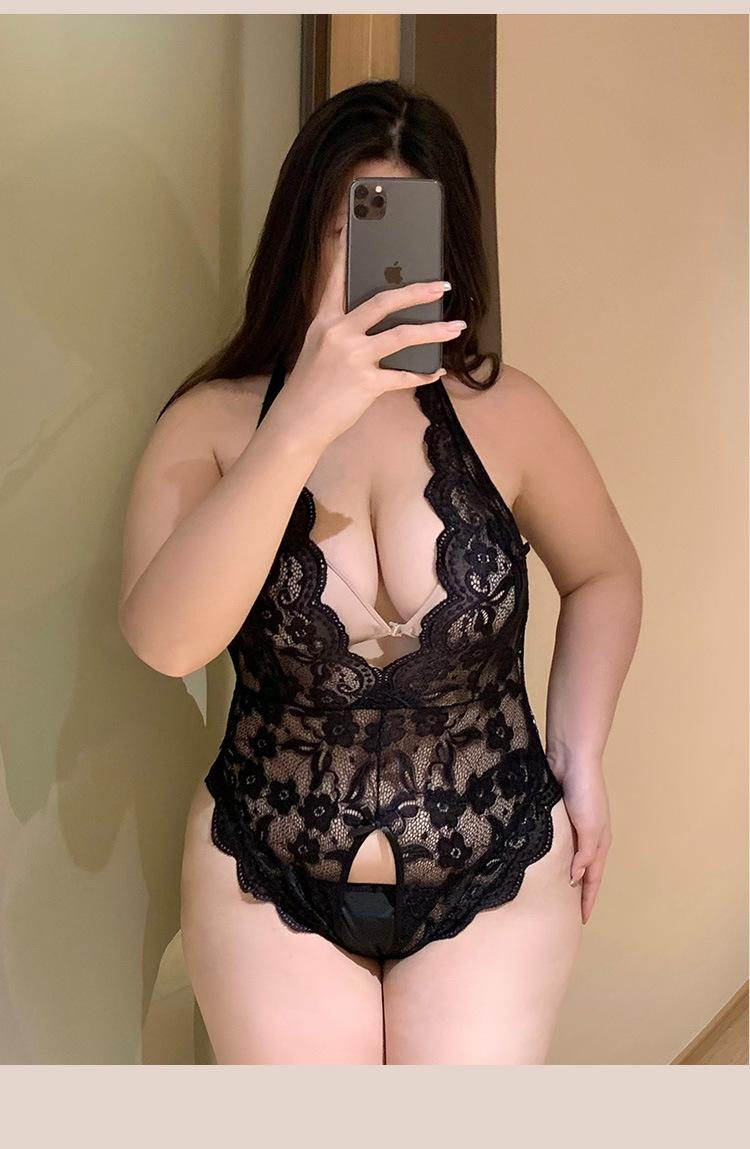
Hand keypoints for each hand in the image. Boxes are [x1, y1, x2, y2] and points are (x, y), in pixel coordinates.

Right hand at [276, 224, 464, 444]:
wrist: (297, 421)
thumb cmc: (311, 385)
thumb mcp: (318, 348)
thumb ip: (343, 329)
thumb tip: (380, 321)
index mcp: (325, 320)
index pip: (337, 278)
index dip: (348, 251)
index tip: (356, 227)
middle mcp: (339, 333)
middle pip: (383, 302)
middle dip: (417, 291)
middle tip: (442, 286)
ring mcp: (352, 358)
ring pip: (402, 336)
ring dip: (433, 331)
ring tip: (455, 327)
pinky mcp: (365, 384)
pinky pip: (403, 376)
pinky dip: (423, 374)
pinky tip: (436, 372)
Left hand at [556, 763, 612, 925]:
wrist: (571, 759)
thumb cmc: (585, 791)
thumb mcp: (589, 826)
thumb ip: (584, 854)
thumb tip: (575, 879)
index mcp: (599, 842)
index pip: (593, 878)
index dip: (588, 899)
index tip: (582, 920)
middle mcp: (589, 836)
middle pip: (584, 871)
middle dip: (580, 892)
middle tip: (568, 912)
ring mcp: (575, 826)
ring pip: (571, 858)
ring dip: (566, 875)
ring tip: (555, 892)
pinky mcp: (561, 816)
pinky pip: (559, 844)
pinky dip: (555, 856)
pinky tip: (545, 861)